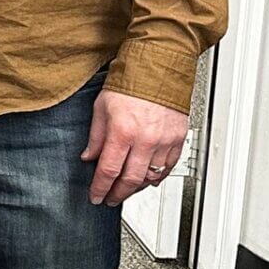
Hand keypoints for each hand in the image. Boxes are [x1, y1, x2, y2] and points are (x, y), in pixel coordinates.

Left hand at [81, 89, 188, 205]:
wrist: (158, 69)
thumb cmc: (130, 84)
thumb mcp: (101, 108)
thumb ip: (96, 137)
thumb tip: (89, 157)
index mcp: (123, 132)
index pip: (108, 171)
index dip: (100, 188)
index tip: (96, 196)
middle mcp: (146, 140)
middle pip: (130, 180)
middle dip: (118, 194)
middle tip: (110, 199)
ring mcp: (165, 141)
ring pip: (151, 177)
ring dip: (137, 188)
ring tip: (126, 190)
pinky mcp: (179, 139)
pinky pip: (169, 167)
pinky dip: (157, 177)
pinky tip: (148, 180)